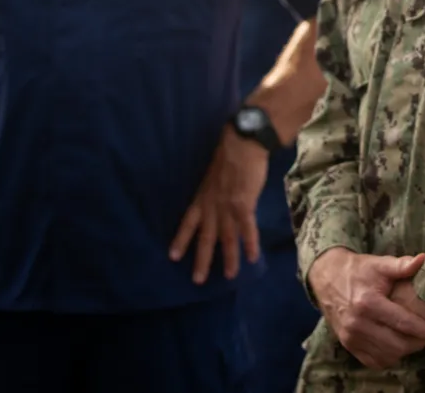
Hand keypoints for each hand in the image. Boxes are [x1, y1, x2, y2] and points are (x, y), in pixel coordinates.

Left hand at [171, 126, 266, 282]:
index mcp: (203, 197)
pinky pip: (247, 229)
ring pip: (227, 238)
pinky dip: (250, 244)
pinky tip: (252, 258)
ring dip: (229, 258)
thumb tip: (220, 199)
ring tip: (230, 276)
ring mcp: (227, 207)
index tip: (173, 256)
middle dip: (202, 259)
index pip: (188, 222)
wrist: (243, 144)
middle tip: (198, 280)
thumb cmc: (229, 155)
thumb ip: (215, 191)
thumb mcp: (214, 175)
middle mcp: (212, 206)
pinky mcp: (244, 205)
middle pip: (205, 237)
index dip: (181, 239)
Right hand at [310, 248, 424, 369]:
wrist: (326, 278)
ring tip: (415, 339)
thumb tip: (423, 259)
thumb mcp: (378, 264)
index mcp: (368, 303)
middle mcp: (357, 323)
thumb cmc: (357, 270)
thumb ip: (401, 265)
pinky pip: (373, 361)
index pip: (403, 323)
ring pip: (387, 356)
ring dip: (405, 351)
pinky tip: (397, 346)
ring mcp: (351, 337)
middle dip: (418, 342)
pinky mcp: (347, 344)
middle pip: (397, 345)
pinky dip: (389, 357)